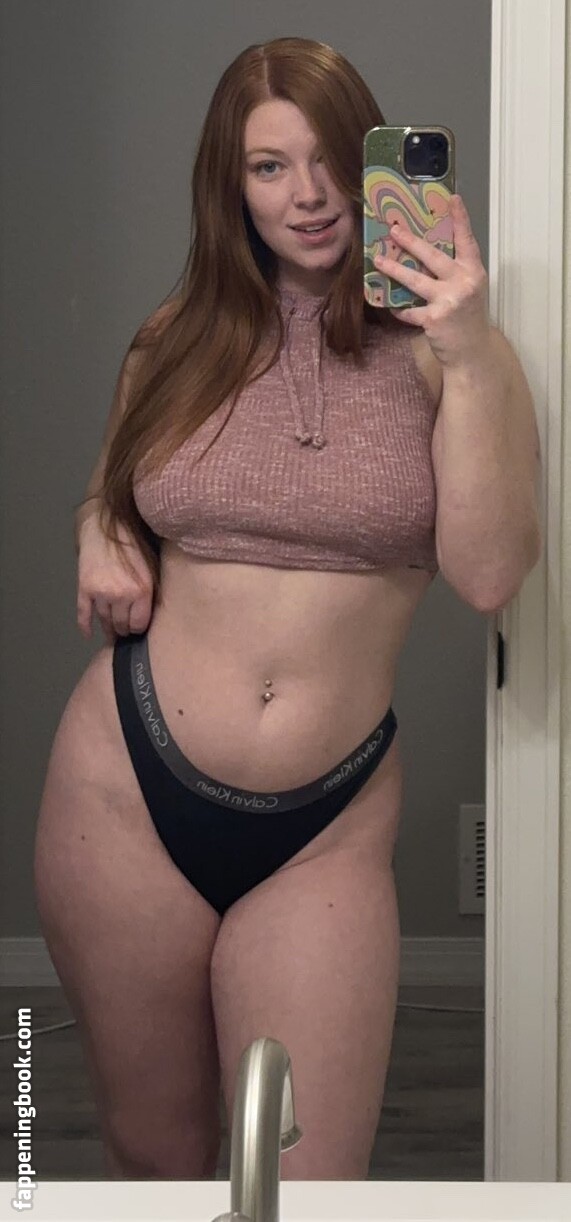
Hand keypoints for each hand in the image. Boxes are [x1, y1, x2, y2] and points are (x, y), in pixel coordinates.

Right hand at [77, 514, 153, 643]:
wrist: (106, 523)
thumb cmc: (134, 542)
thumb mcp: (152, 566)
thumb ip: (151, 590)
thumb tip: (150, 611)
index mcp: (142, 590)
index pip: (139, 624)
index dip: (137, 629)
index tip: (137, 629)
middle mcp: (122, 595)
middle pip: (121, 624)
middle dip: (123, 630)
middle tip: (124, 633)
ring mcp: (101, 593)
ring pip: (104, 620)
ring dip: (108, 629)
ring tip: (111, 635)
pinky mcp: (84, 587)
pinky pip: (83, 612)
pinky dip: (84, 625)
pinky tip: (87, 634)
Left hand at [373, 194, 491, 367]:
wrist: (471, 351)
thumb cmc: (468, 318)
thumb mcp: (469, 290)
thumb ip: (454, 272)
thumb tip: (425, 253)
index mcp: (474, 272)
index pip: (467, 240)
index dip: (460, 219)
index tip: (452, 199)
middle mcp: (463, 283)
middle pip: (433, 256)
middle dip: (411, 241)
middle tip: (394, 230)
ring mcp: (448, 301)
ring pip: (415, 280)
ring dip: (394, 269)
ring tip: (378, 260)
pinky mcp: (434, 318)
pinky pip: (409, 310)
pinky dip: (400, 309)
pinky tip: (391, 306)